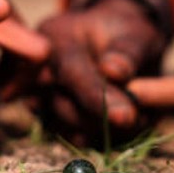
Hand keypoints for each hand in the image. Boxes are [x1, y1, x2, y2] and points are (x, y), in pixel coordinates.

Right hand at [37, 0, 165, 142]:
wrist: (116, 43)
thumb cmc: (125, 34)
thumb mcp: (135, 34)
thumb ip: (127, 52)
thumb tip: (112, 72)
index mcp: (54, 39)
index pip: (71, 72)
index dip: (98, 97)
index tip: (126, 116)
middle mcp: (36, 70)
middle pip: (63, 106)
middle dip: (101, 117)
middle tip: (137, 116)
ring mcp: (39, 97)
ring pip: (66, 128)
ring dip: (102, 129)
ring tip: (133, 114)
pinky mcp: (50, 119)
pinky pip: (74, 138)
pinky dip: (100, 137)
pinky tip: (120, 124)